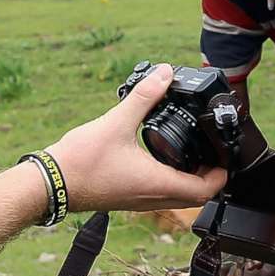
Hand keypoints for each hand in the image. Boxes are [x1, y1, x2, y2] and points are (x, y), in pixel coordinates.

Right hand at [47, 65, 228, 213]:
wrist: (50, 184)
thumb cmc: (81, 162)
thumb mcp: (117, 122)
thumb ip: (144, 96)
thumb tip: (164, 73)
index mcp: (157, 184)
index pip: (205, 191)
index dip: (221, 175)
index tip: (224, 157)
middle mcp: (152, 198)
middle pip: (195, 197)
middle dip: (208, 176)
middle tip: (210, 152)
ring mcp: (138, 201)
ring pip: (175, 197)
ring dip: (187, 179)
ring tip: (187, 151)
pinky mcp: (125, 198)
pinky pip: (157, 194)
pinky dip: (167, 179)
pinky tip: (155, 156)